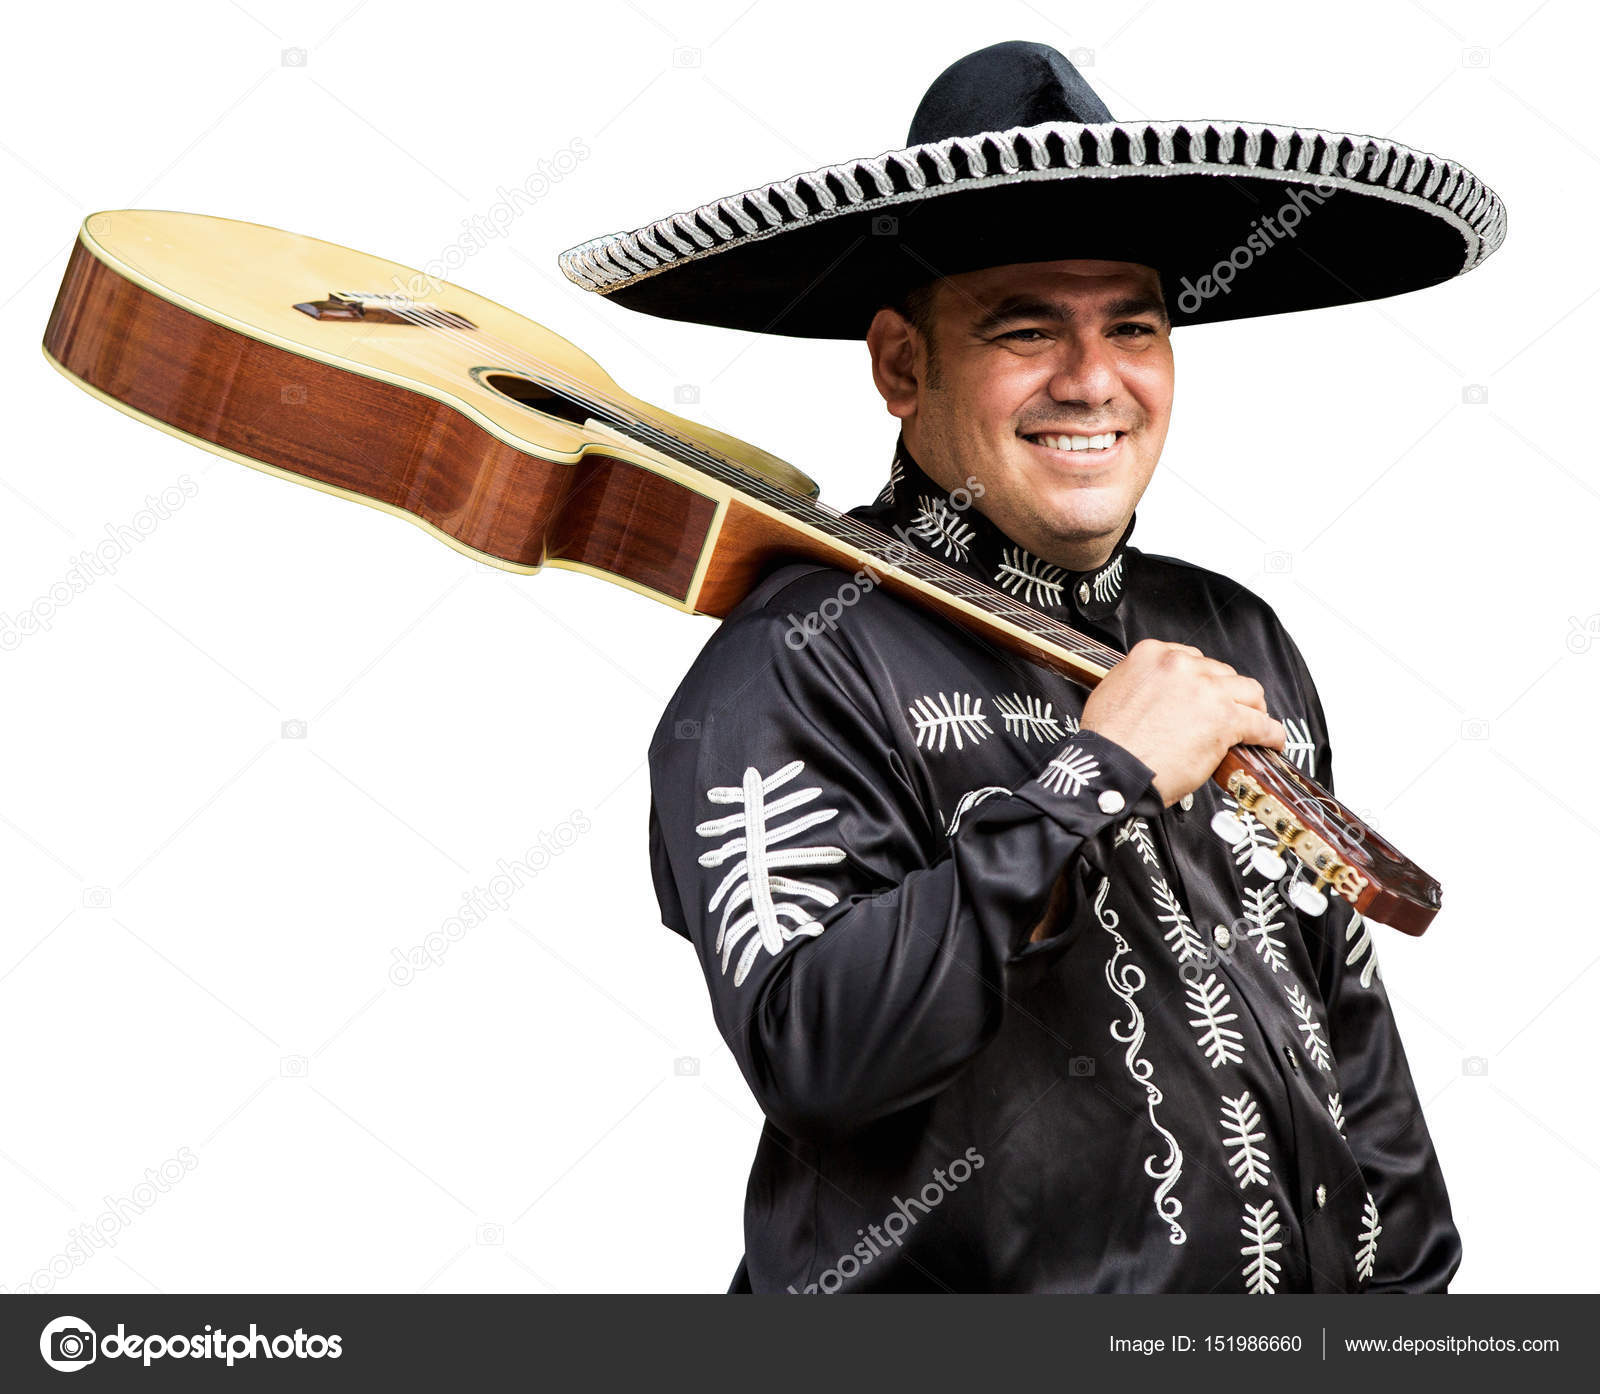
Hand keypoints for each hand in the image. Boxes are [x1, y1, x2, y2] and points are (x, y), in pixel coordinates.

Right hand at [1079, 638, 1286, 806]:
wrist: (1112, 768)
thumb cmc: (1108, 742)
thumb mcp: (1112, 691)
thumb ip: (1140, 682)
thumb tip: (1155, 693)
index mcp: (1152, 655)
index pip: (1191, 659)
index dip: (1201, 680)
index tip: (1204, 694)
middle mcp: (1181, 666)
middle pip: (1221, 673)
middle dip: (1225, 694)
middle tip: (1225, 712)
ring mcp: (1207, 690)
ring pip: (1248, 691)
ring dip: (1252, 708)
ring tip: (1254, 723)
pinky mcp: (1226, 719)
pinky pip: (1261, 724)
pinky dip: (1270, 734)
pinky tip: (1271, 741)